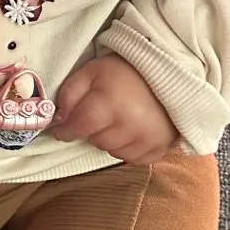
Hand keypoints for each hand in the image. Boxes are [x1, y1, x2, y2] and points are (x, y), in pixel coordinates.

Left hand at [52, 55, 180, 163]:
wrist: (170, 70)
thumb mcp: (92, 71)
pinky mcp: (161, 148)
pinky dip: (129, 148)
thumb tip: (59, 120)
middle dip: (93, 129)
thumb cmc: (126, 70)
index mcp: (110, 104)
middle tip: (102, 113)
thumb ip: (70, 94)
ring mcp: (148, 139)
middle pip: (96, 141)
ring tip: (120, 119)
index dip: (67, 129)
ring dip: (111, 139)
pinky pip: (134, 159)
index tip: (63, 129)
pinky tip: (133, 130)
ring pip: (114, 152)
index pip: (79, 127)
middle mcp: (130, 126)